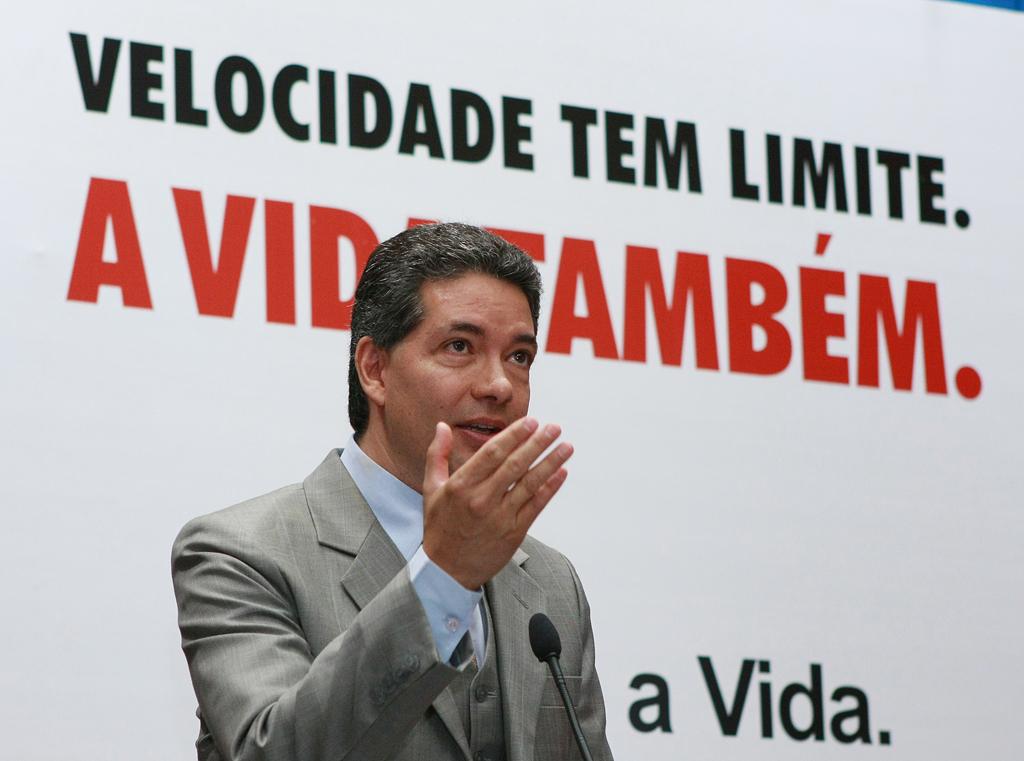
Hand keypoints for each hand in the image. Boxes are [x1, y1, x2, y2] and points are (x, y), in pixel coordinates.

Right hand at [421, 417, 572, 589]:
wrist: (447, 571)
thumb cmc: (440, 527)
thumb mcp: (431, 489)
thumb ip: (437, 455)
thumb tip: (442, 427)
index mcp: (461, 486)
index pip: (492, 453)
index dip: (514, 435)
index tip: (530, 422)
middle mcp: (481, 499)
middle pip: (515, 465)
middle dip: (537, 444)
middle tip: (554, 428)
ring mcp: (500, 517)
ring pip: (530, 484)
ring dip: (551, 463)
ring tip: (566, 447)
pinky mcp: (514, 532)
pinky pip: (536, 506)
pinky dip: (550, 488)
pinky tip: (562, 473)